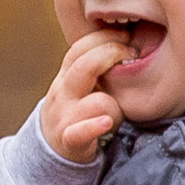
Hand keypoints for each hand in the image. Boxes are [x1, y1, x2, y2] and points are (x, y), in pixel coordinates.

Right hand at [37, 31, 128, 165]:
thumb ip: (95, 66)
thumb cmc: (76, 111)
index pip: (80, 47)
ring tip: (117, 113)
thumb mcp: (79, 85)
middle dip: (111, 55)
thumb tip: (129, 40)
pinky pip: (80, 131)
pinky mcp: (69, 139)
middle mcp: (63, 92)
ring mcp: (65, 116)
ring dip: (115, 106)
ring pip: (97, 102)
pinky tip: (105, 123)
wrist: (52, 148)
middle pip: (84, 65)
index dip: (104, 37)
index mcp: (66, 76)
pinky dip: (93, 127)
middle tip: (132, 57)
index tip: (127, 36)